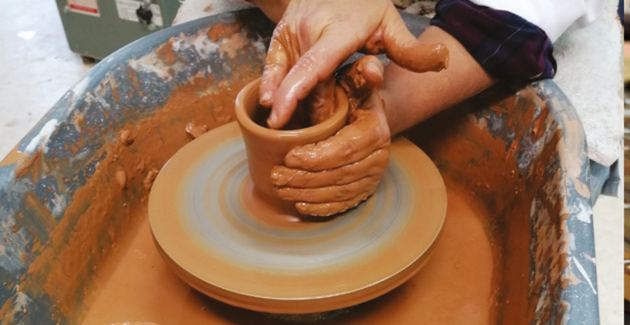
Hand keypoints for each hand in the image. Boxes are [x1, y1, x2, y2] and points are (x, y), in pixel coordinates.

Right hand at [259, 0, 448, 128]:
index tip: (280, 114)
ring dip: (299, 103)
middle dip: (315, 111)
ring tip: (310, 113)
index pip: (315, 66)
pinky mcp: (278, 36)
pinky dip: (271, 87)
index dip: (296, 91)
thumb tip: (443, 63)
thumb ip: (412, 51)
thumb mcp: (392, 24)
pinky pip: (271, 68)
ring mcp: (291, 32)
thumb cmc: (365, 6)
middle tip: (331, 123)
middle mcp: (309, 30)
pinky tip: (269, 105)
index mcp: (339, 31)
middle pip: (306, 86)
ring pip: (290, 81)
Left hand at [270, 56, 389, 216]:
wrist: (366, 119)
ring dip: (307, 194)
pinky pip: (342, 206)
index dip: (316, 156)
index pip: (345, 149)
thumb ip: (358, 74)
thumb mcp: (355, 81)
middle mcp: (378, 158)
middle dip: (305, 178)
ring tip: (280, 187)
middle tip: (276, 175)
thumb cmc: (353, 98)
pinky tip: (299, 205)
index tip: (289, 156)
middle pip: (339, 175)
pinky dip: (320, 208)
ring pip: (338, 192)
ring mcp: (372, 178)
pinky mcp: (364, 192)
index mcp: (375, 131)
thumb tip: (372, 67)